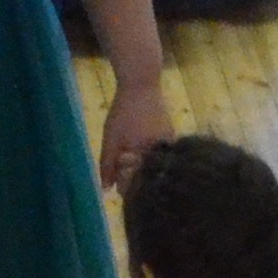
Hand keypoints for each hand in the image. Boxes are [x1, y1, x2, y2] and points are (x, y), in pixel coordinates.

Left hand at [95, 72, 173, 191]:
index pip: (136, 184)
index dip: (123, 181)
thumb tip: (106, 191)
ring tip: (130, 143)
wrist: (143, 85)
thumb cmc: (123, 113)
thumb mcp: (110, 140)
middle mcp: (163, 155)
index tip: (117, 167)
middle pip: (145, 176)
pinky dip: (146, 153)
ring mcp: (169, 146)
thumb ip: (107, 166)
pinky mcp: (171, 137)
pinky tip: (138, 140)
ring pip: (152, 165)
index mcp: (148, 157)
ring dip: (139, 162)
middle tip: (123, 153)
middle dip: (131, 172)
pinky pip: (157, 154)